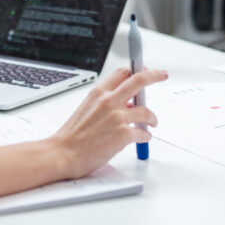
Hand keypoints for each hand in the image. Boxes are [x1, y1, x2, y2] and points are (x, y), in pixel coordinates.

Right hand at [51, 67, 167, 178]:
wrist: (63, 154)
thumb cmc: (71, 136)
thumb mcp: (87, 109)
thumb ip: (105, 103)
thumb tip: (126, 104)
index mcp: (98, 92)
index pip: (122, 73)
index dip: (137, 70)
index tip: (145, 70)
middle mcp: (108, 101)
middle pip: (139, 80)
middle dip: (154, 75)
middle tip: (161, 75)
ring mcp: (117, 117)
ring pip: (146, 110)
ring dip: (152, 117)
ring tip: (152, 122)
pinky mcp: (123, 134)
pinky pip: (143, 132)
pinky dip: (146, 135)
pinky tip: (143, 138)